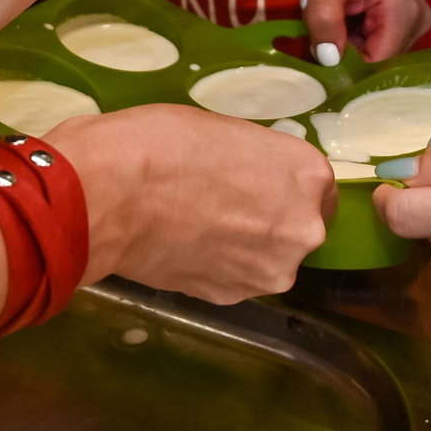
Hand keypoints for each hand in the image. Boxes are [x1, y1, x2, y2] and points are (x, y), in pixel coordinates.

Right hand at [49, 105, 334, 302]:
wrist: (110, 193)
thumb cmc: (164, 142)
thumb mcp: (226, 131)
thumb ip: (259, 163)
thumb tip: (255, 181)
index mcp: (308, 177)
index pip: (320, 189)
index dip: (287, 185)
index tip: (260, 182)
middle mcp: (302, 230)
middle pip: (299, 227)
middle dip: (270, 218)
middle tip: (224, 202)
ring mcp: (268, 272)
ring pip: (268, 259)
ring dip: (245, 247)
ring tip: (198, 224)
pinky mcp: (231, 298)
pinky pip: (235, 279)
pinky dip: (217, 267)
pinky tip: (184, 245)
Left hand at [303, 0, 430, 61]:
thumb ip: (324, 22)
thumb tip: (329, 61)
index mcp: (403, 12)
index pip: (378, 65)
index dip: (349, 70)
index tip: (323, 62)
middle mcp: (419, 22)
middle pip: (380, 63)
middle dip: (349, 55)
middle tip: (326, 31)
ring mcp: (417, 22)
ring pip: (379, 57)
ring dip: (353, 47)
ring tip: (339, 19)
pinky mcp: (409, 22)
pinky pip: (381, 45)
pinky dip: (360, 39)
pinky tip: (349, 19)